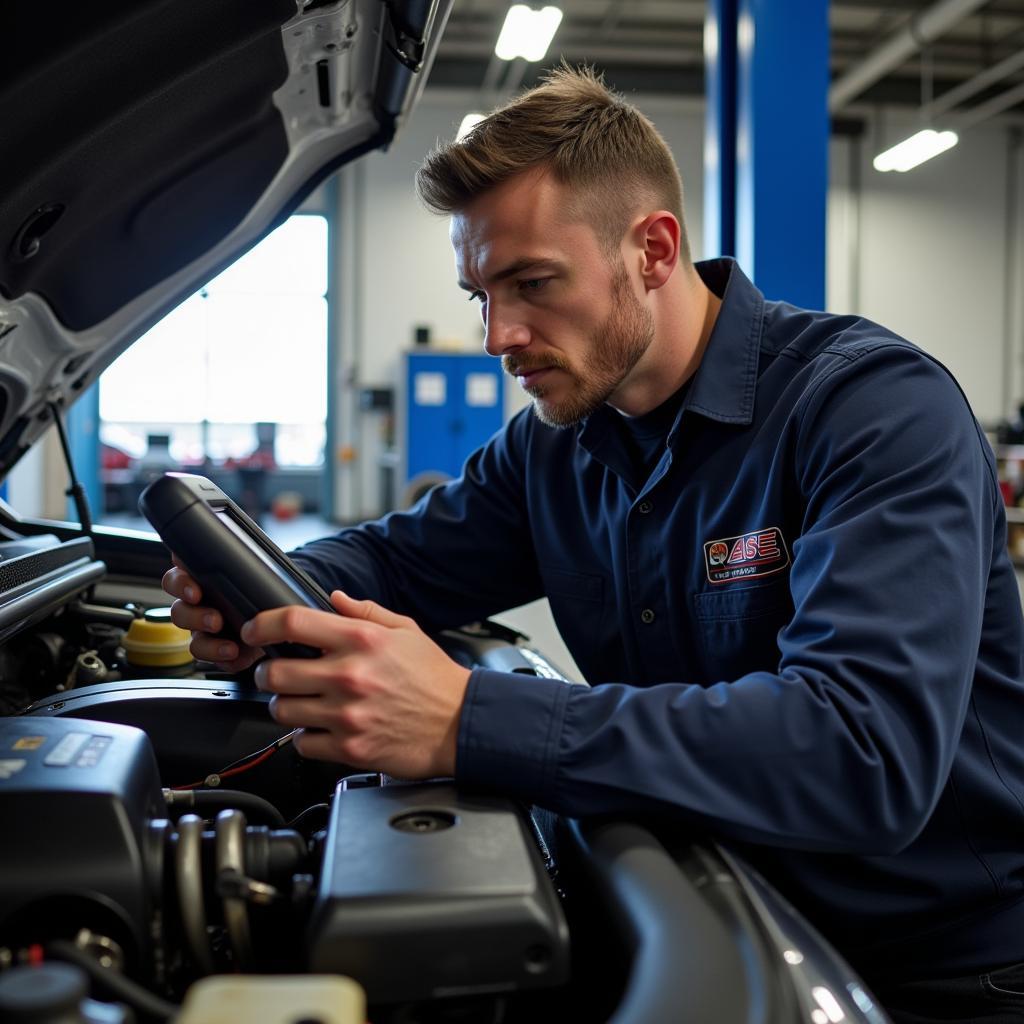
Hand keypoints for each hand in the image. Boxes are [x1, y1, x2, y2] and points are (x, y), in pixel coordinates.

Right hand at [162, 558, 263, 672]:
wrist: (281, 615)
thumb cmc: (263, 590)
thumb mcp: (254, 571)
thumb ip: (239, 562)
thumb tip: (235, 551)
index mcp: (201, 582)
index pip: (177, 579)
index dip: (180, 584)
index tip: (195, 590)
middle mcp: (199, 608)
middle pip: (179, 612)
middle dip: (195, 617)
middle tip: (215, 619)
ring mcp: (206, 633)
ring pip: (193, 641)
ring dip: (210, 645)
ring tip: (229, 645)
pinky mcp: (218, 653)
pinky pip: (212, 660)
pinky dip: (223, 658)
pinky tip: (237, 654)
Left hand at [243, 591, 471, 778]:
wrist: (461, 723)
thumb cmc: (435, 679)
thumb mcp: (406, 631)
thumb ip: (367, 612)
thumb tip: (334, 598)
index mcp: (361, 640)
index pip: (292, 622)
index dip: (262, 625)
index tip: (254, 631)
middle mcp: (349, 675)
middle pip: (275, 672)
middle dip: (269, 673)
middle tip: (278, 674)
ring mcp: (347, 714)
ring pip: (282, 710)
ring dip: (286, 705)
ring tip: (303, 703)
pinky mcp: (349, 747)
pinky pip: (303, 743)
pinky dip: (307, 737)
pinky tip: (323, 727)